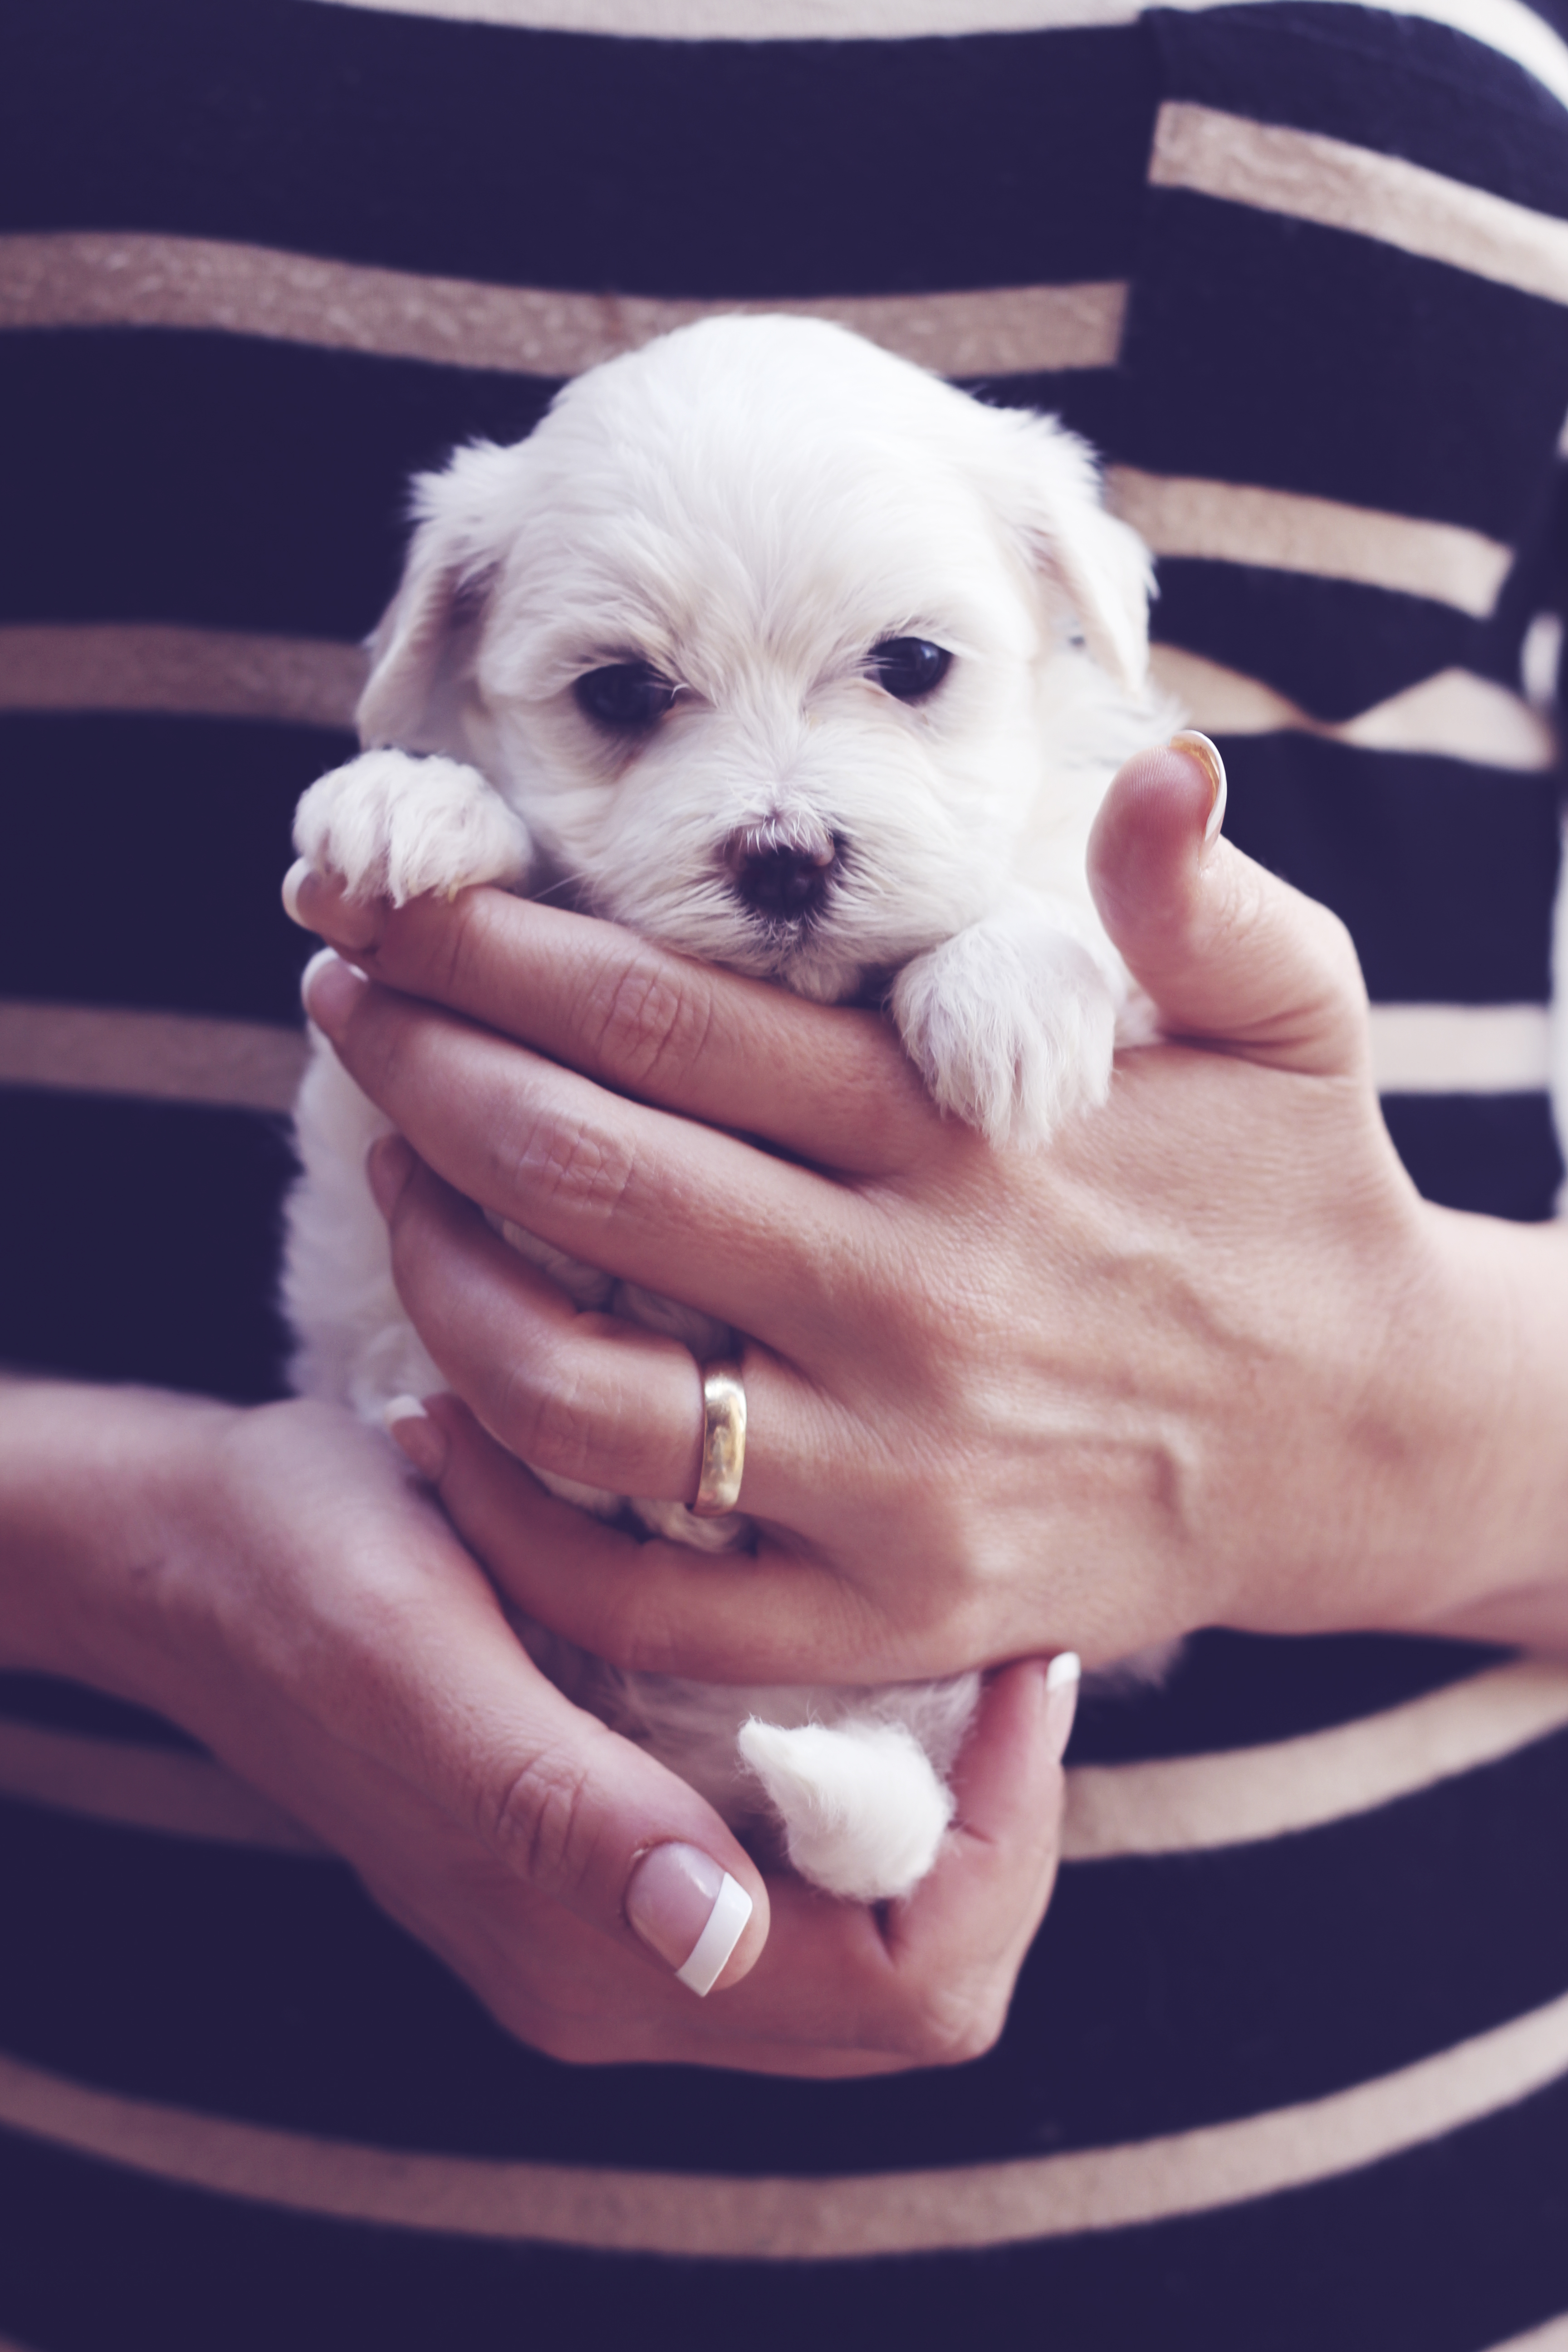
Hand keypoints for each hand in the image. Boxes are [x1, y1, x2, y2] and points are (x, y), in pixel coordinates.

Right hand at [0, 1382, 1075, 2072]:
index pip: (900, 1987)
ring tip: (974, 1652)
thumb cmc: (304, 1577)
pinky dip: (886, 1785)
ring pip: (881, 1935)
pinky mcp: (618, 1850)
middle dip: (1003, 1836)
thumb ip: (556, 1813)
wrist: (202, 1554)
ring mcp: (622, 1920)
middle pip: (915, 1984)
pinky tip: (886, 1661)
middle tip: (1021, 1657)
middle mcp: (624, 1974)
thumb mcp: (418, 1664)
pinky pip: (814, 1871)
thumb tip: (711, 1937)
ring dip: (954, 1810)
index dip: (998, 1847)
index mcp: (590, 1960)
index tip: (1019, 1673)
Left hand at [289, 741, 1567, 1678]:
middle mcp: (910, 1304)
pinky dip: (510, 1520)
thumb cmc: (1296, 1202)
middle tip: (340, 1001)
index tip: (398, 896)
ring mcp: (889, 1480)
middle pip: (589, 1170)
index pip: (674, 1017)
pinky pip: (640, 1597)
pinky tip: (438, 1422)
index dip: (501, 947)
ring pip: (578, 1388)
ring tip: (388, 1183)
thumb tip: (1154, 762)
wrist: (1359, 1438)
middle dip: (422, 1067)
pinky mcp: (884, 1616)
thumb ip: (1202, 897)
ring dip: (438, 1274)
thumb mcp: (1299, 1016)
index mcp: (971, 1138)